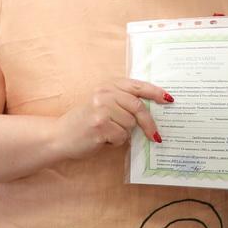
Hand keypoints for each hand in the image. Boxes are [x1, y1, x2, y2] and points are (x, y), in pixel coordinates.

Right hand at [52, 78, 172, 160]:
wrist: (59, 136)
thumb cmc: (85, 122)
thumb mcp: (102, 103)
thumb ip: (123, 101)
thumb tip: (152, 110)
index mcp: (108, 85)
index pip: (137, 86)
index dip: (155, 92)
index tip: (169, 99)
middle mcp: (104, 94)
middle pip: (138, 107)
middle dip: (149, 124)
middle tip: (156, 136)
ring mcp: (101, 109)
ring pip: (130, 124)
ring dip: (124, 133)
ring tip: (109, 133)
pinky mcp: (100, 126)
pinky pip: (121, 136)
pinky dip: (116, 142)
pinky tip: (104, 139)